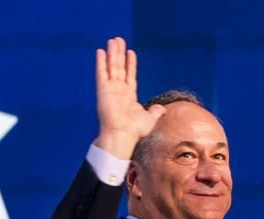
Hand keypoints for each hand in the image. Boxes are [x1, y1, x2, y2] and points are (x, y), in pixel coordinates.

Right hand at [93, 37, 165, 158]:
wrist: (123, 134)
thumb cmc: (134, 130)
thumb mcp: (149, 118)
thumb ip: (155, 111)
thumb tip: (162, 109)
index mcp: (128, 95)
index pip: (129, 75)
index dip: (130, 64)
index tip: (130, 52)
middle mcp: (118, 90)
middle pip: (119, 67)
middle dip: (119, 53)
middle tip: (118, 40)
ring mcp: (110, 89)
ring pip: (111, 66)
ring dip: (112, 53)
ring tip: (112, 40)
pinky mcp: (103, 89)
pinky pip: (101, 73)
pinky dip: (101, 62)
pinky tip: (101, 51)